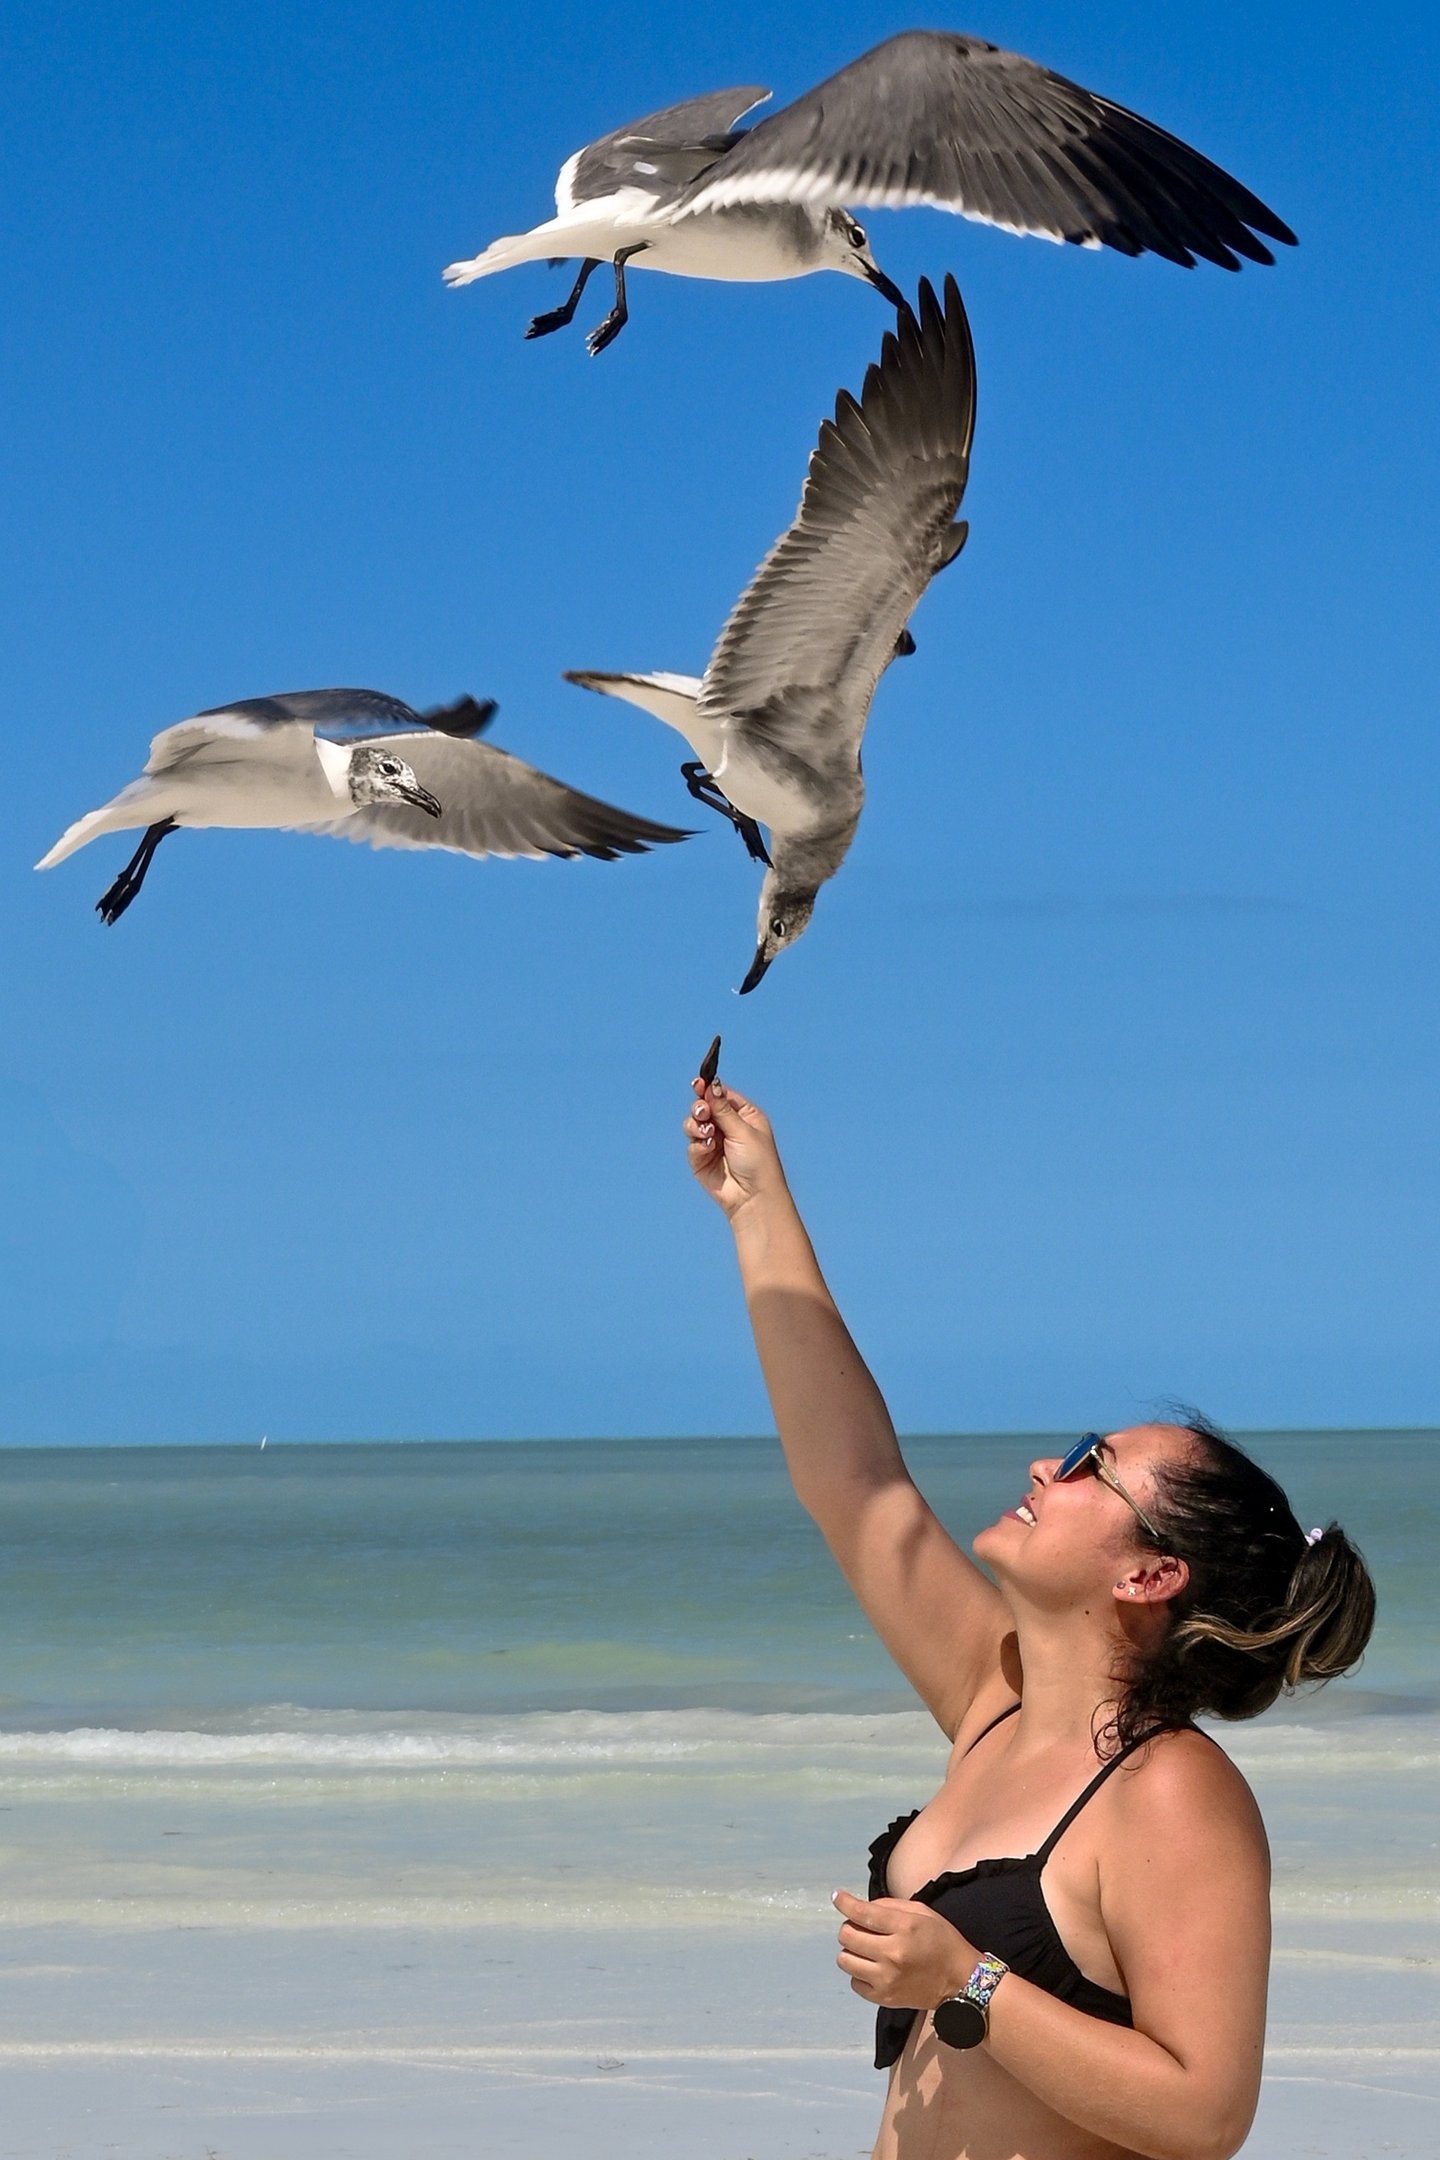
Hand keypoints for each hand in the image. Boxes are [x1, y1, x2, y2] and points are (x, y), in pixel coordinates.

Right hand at [683, 1073, 785, 1219]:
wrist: (752, 1197)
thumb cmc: (757, 1162)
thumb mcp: (742, 1130)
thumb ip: (722, 1109)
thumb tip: (711, 1084)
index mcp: (744, 1116)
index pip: (722, 1095)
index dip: (709, 1089)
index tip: (698, 1083)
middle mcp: (728, 1127)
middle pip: (704, 1106)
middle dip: (700, 1108)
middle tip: (703, 1113)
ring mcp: (713, 1142)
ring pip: (693, 1123)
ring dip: (696, 1125)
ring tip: (707, 1133)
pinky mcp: (702, 1158)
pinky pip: (692, 1144)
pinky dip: (698, 1144)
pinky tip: (708, 1148)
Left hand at [833, 1888, 973, 2010]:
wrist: (961, 1981)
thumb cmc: (942, 1941)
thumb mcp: (922, 1912)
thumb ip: (890, 1906)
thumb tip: (861, 1907)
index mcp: (904, 1928)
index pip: (862, 1913)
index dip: (845, 1902)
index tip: (837, 1897)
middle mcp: (892, 1954)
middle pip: (847, 1936)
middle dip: (849, 1927)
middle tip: (860, 1928)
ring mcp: (886, 1979)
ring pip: (845, 1960)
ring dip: (851, 1951)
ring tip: (866, 1949)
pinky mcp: (884, 1999)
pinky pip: (854, 1982)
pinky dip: (858, 1973)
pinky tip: (872, 1968)